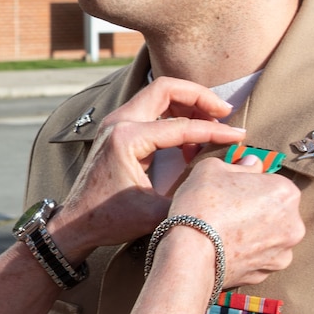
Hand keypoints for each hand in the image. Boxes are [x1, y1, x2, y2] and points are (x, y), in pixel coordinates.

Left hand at [49, 78, 244, 260]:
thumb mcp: (158, 212)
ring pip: (158, 95)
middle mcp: (118, 122)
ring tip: (210, 126)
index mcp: (127, 138)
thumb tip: (227, 176)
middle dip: (200, 97)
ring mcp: (115, 122)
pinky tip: (188, 142)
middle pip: (166, 88)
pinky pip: (150, 109)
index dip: (214, 130)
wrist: (75, 225)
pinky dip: (173, 116)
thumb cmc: (111, 220)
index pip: (181, 126)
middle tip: (224, 112)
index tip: (238, 135)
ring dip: (187, 105)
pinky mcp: (116, 129)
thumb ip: (193, 191)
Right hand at [164, 156, 303, 288]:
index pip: (272, 182)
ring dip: (254, 234)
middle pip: (275, 211)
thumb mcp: (212, 168)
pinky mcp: (266, 274)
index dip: (251, 185)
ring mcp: (282, 253)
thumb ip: (239, 164)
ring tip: (225, 233)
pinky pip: (258, 259)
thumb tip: (252, 164)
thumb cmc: (202, 205)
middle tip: (228, 211)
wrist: (190, 253)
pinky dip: (246, 255)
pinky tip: (226, 250)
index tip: (233, 190)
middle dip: (257, 210)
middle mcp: (294, 224)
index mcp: (286, 193)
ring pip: (269, 237)